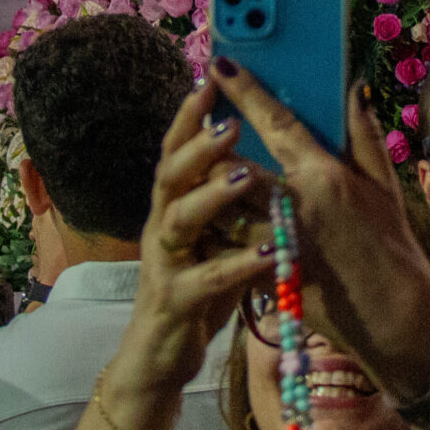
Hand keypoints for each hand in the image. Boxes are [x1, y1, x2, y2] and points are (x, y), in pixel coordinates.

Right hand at [113, 82, 277, 395]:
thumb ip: (238, 199)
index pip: (180, 147)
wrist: (164, 356)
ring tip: (245, 176)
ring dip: (210, 195)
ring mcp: (164, 262)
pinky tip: (267, 251)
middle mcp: (162, 224)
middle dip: (198, 144)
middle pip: (171, 172)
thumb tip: (266, 151)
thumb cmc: (202, 287)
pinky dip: (236, 263)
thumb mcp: (222, 235)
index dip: (191, 112)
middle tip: (232, 122)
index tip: (212, 73)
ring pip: (178, 219)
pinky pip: (204, 279)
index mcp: (175, 203)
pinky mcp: (175, 301)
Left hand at [206, 59, 429, 394]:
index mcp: (325, 175)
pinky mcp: (266, 275)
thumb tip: (355, 88)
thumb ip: (364, 135)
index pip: (276, 122)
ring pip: (224, 206)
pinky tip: (212, 221)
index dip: (244, 91)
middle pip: (234, 164)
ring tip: (200, 175)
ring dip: (209, 190)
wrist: (395, 317)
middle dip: (212, 146)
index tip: (218, 64)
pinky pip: (230, 245)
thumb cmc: (393, 247)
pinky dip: (220, 230)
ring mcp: (279, 242)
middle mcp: (297, 205)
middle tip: (198, 127)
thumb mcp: (384, 187)